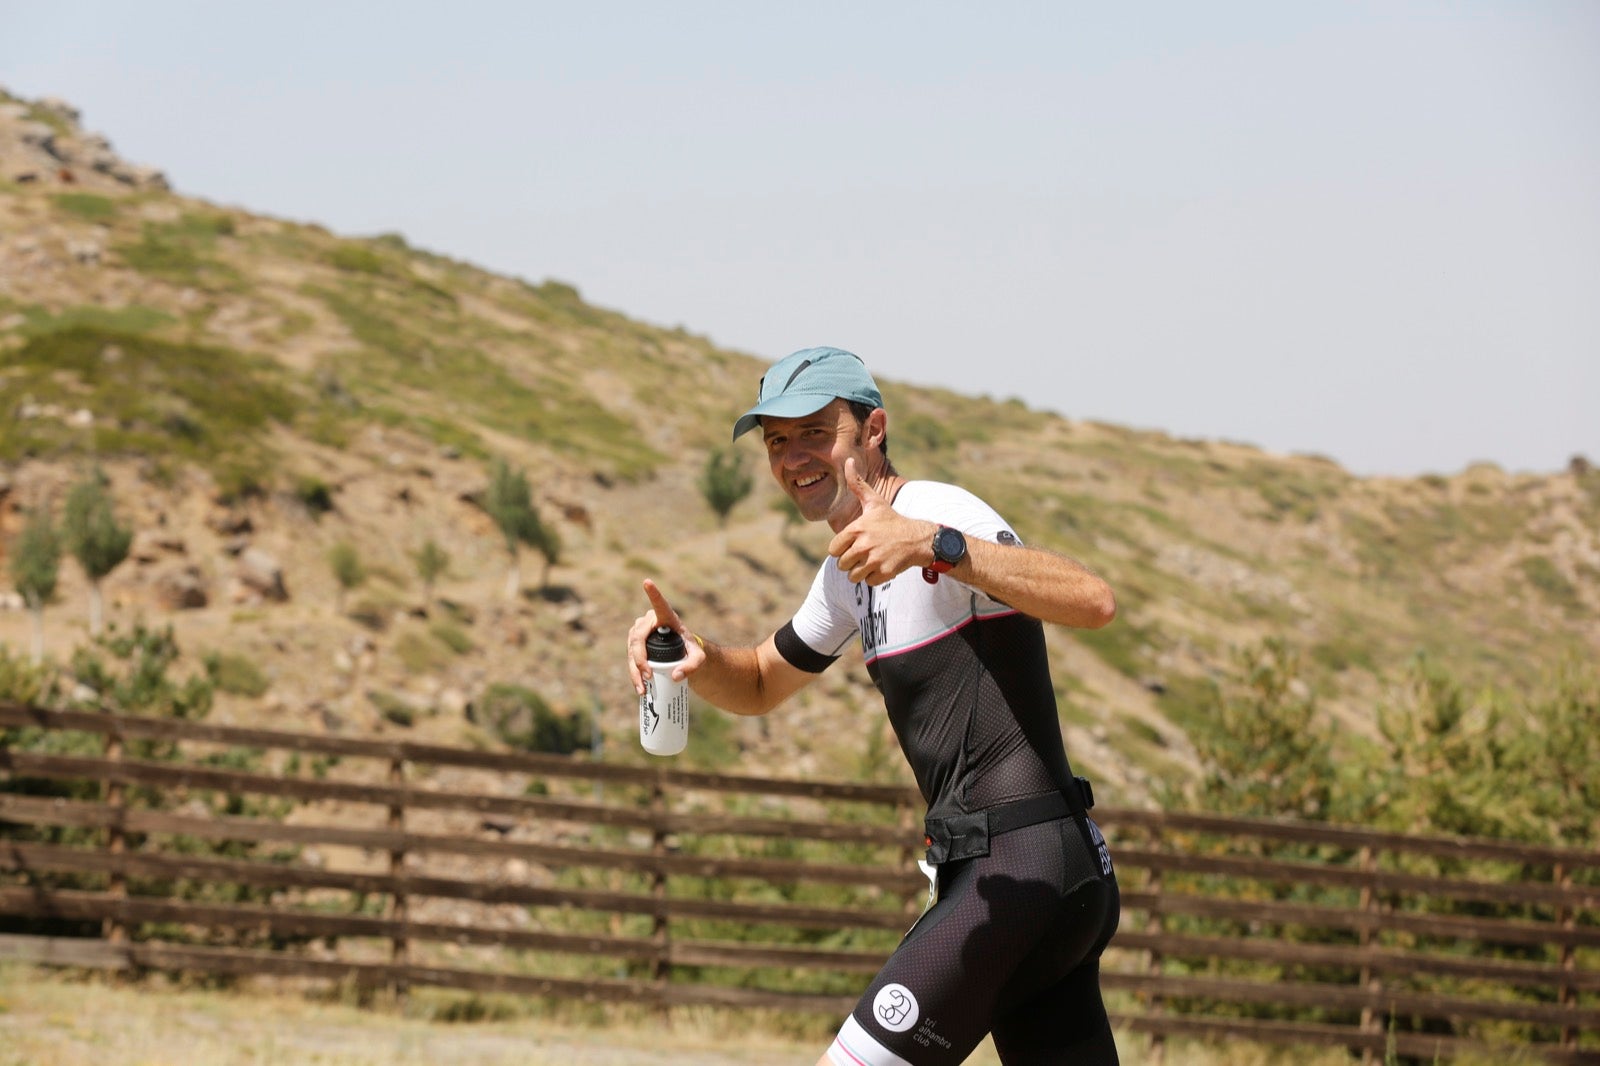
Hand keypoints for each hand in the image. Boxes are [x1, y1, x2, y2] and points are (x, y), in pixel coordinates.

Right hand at [627, 579, 706, 693]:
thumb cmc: (692, 650)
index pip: (660, 604)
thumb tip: (677, 676)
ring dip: (635, 670)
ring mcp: (639, 632)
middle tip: (648, 675)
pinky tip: (639, 686)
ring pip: (631, 650)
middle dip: (640, 658)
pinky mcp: (634, 644)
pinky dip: (634, 674)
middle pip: (638, 638)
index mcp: (667, 617)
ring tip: (643, 687)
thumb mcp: (699, 659)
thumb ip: (693, 666)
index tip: (647, 581)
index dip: (654, 593)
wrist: (682, 655)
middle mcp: (650, 621)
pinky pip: (630, 658)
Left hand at [826, 458, 931, 584]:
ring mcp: (875, 560)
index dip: (842, 548)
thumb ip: (857, 484)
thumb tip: (848, 460)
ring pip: (853, 576)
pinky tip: (883, 565)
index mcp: (857, 529)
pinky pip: (868, 582)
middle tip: (865, 552)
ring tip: (872, 560)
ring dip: (861, 571)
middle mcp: (864, 545)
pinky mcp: (885, 573)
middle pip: (842, 565)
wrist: (917, 538)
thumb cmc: (891, 519)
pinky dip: (874, 578)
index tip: (854, 543)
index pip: (833, 549)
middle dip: (851, 561)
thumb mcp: (874, 502)